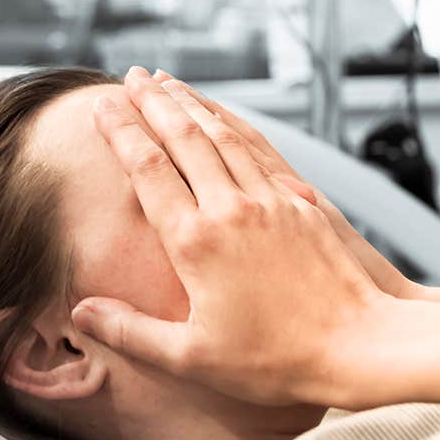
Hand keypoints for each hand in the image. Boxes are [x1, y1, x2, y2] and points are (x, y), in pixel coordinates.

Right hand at [72, 67, 387, 406]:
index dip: (122, 134)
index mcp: (196, 242)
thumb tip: (82, 312)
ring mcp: (272, 201)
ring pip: (224, 137)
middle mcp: (232, 209)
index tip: (101, 107)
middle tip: (130, 77)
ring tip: (169, 84)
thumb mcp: (192, 358)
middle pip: (184, 139)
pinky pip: (261, 151)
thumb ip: (131, 332)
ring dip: (193, 105)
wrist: (357, 345)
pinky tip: (226, 119)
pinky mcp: (303, 204)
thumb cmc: (275, 362)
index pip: (147, 170)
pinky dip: (236, 126)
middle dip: (153, 103)